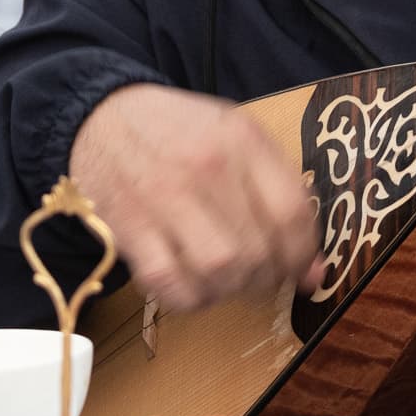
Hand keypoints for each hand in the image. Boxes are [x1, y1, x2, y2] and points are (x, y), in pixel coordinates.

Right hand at [67, 84, 323, 312]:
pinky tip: (193, 286)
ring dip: (231, 290)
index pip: (293, 213)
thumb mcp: (238, 135)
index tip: (301, 270)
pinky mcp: (128, 226)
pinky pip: (170, 283)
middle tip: (260, 277)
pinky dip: (189, 298)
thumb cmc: (181, 132)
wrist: (102, 117)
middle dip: (267, 278)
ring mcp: (165, 197)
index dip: (303, 255)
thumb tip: (313, 270)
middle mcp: (209, 166)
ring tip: (228, 282)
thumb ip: (281, 191)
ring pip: (220, 270)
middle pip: (259, 250)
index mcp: (244, 139)